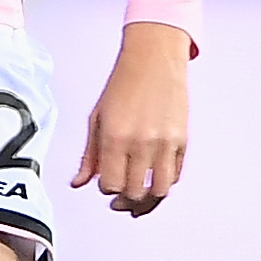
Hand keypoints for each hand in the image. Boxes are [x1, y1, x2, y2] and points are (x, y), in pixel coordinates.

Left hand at [72, 21, 191, 216]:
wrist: (153, 59)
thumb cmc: (123, 84)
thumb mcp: (97, 118)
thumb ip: (89, 155)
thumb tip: (78, 183)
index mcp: (115, 138)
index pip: (109, 185)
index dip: (105, 190)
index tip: (105, 184)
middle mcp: (141, 143)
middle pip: (134, 192)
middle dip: (124, 201)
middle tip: (119, 202)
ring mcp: (165, 143)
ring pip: (159, 191)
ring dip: (148, 201)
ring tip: (139, 200)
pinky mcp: (182, 140)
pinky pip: (175, 175)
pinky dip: (164, 184)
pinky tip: (154, 180)